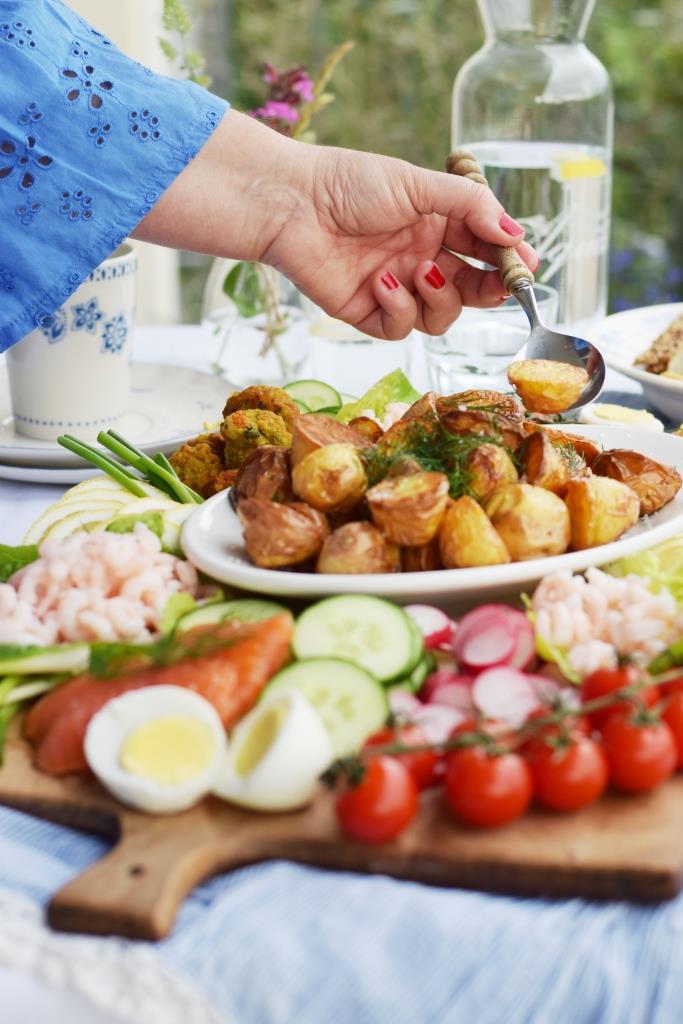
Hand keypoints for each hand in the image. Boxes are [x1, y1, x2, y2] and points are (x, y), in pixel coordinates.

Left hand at [134, 110, 536, 340]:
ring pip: (441, 317)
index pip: (484, 250)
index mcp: (437, 226)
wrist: (293, 204)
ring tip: (420, 270)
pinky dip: (399, 309)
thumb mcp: (418, 184)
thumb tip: (514, 232)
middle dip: (488, 290)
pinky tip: (382, 282)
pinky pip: (401, 328)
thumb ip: (469, 206)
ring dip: (441, 298)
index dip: (507, 262)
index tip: (528, 268)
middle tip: (498, 286)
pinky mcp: (369, 312)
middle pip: (471, 290)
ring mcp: (397, 289)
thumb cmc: (350, 184)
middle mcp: (421, 259)